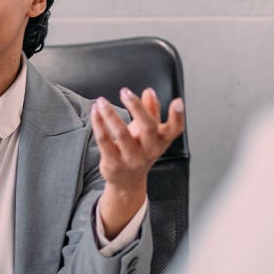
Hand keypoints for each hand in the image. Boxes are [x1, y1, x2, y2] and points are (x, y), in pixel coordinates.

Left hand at [90, 88, 185, 237]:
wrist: (127, 182)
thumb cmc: (140, 151)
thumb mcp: (149, 133)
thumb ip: (151, 111)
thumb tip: (149, 92)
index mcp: (161, 141)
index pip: (175, 129)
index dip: (178, 116)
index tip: (177, 102)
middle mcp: (150, 151)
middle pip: (147, 127)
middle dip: (137, 107)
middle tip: (125, 92)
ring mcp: (132, 159)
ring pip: (121, 133)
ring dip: (110, 114)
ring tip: (101, 102)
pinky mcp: (113, 163)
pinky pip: (104, 141)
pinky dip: (99, 124)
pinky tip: (95, 113)